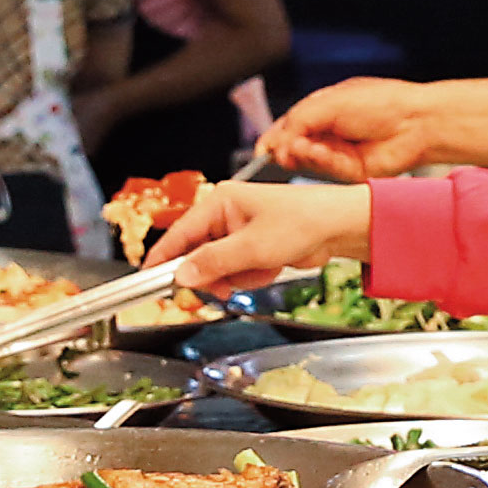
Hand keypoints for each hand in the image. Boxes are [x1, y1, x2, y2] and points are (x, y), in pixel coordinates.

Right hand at [148, 177, 371, 304]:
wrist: (339, 227)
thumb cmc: (302, 222)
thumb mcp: (252, 247)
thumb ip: (213, 263)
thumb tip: (181, 275)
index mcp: (220, 202)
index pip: (179, 233)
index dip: (163, 259)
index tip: (148, 280)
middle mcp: (226, 214)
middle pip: (198, 255)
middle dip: (216, 274)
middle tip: (227, 284)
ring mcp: (240, 231)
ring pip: (220, 268)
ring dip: (239, 276)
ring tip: (263, 266)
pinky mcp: (254, 246)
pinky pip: (239, 271)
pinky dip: (253, 275)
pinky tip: (272, 266)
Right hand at [256, 77, 444, 179]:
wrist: (415, 122)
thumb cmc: (379, 102)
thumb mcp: (330, 102)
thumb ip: (298, 120)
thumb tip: (275, 141)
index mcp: (321, 111)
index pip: (287, 128)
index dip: (273, 139)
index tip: (263, 150)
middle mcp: (328, 133)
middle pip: (293, 147)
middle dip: (286, 148)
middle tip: (282, 149)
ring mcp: (338, 153)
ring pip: (308, 160)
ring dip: (303, 154)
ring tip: (304, 146)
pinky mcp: (349, 172)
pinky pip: (328, 170)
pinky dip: (323, 161)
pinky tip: (325, 152)